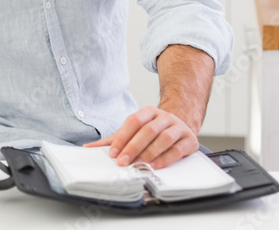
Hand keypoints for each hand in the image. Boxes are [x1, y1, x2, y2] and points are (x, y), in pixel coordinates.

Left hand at [84, 106, 198, 168]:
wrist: (180, 126)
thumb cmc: (153, 131)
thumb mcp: (133, 131)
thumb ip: (114, 140)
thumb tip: (89, 147)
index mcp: (148, 112)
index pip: (133, 121)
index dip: (122, 137)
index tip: (113, 153)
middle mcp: (164, 117)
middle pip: (148, 130)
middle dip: (133, 147)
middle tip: (123, 162)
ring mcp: (178, 127)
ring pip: (164, 138)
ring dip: (150, 153)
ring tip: (139, 165)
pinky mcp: (189, 140)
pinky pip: (177, 149)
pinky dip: (165, 159)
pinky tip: (154, 166)